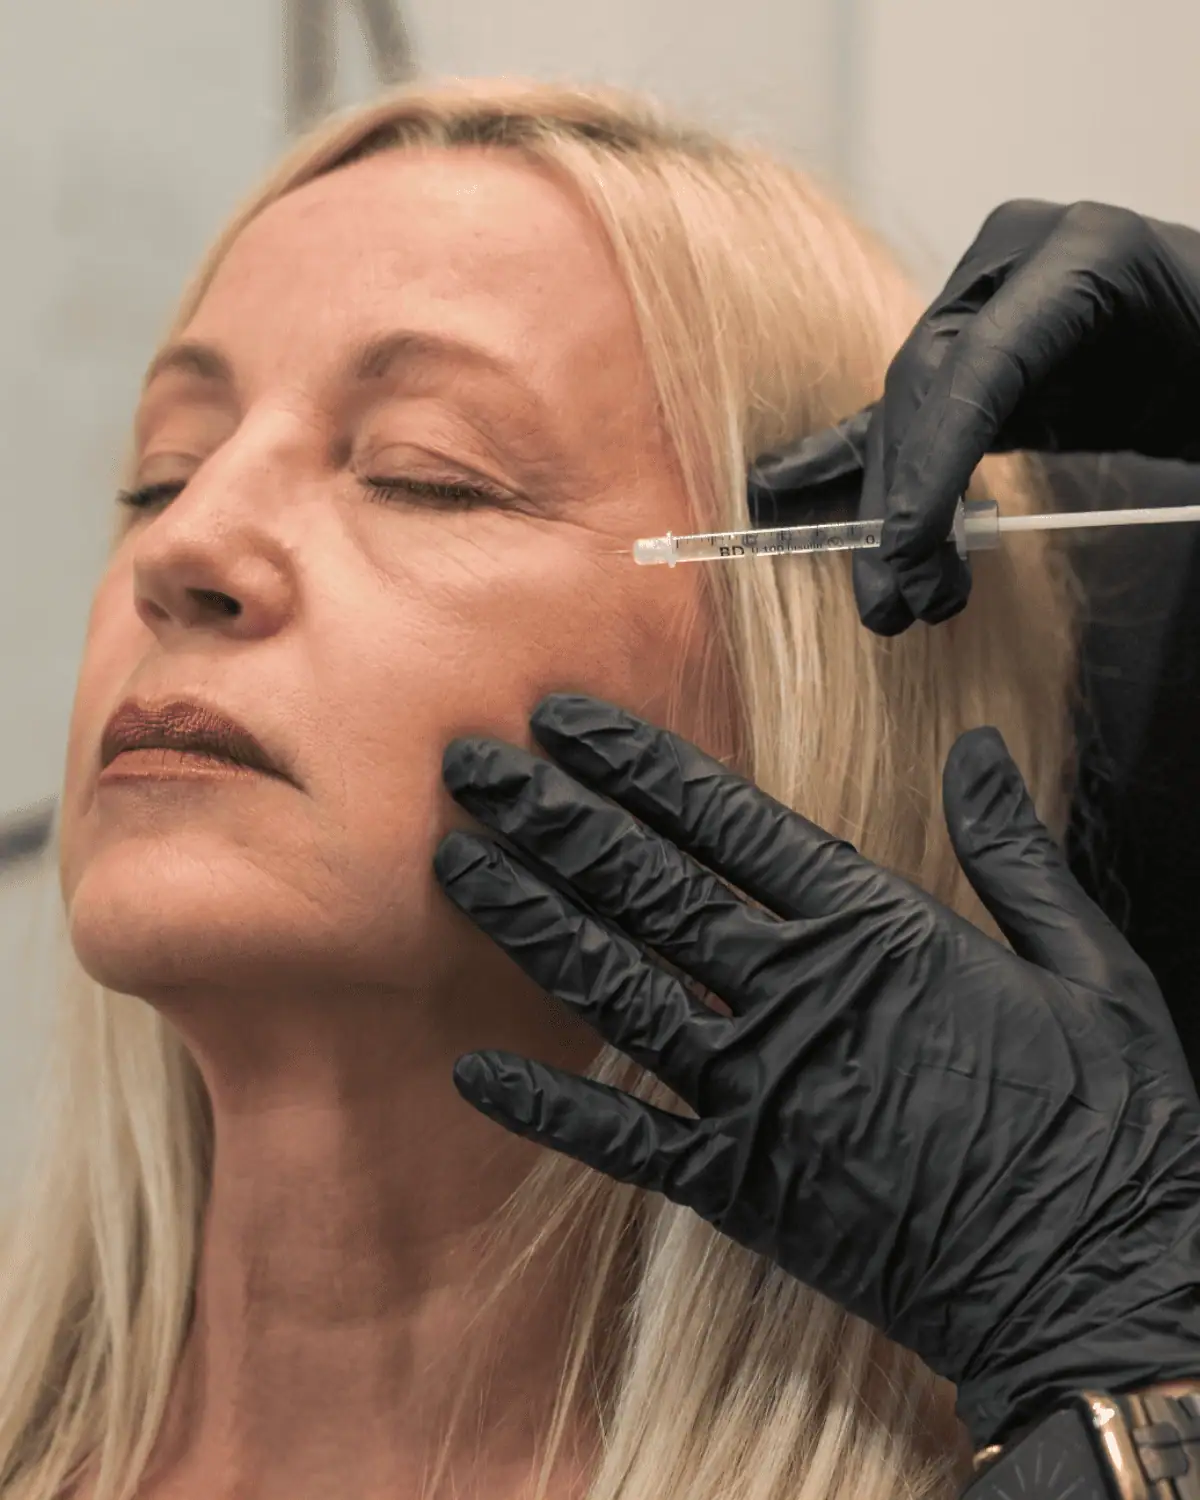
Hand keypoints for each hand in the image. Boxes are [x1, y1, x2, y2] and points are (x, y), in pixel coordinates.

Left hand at [433, 692, 1199, 1448]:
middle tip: (469, 767)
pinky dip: (548, 1106)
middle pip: (645, 887)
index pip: (726, 822)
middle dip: (551, 818)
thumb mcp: (1089, 966)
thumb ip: (1015, 852)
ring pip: (615, 987)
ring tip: (457, 865)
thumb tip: (980, 750)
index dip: (635, 764)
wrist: (1094, 1283)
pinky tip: (474, 1072)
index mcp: (876, 930)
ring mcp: (757, 1091)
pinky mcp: (741, 1184)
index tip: (565, 721)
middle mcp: (796, 996)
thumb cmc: (1105, 1124)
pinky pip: (623, 1140)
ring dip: (529, 921)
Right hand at [749, 201, 1199, 634]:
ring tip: (887, 600)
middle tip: (899, 603)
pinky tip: (785, 492)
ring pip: (904, 413)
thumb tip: (996, 512)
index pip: (977, 364)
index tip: (904, 549)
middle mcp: (1017, 266)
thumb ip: (1166, 418)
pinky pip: (909, 411)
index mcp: (1082, 256)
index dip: (933, 462)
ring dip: (882, 509)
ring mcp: (989, 304)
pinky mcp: (978, 350)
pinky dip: (857, 460)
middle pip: (921, 392)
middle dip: (900, 507)